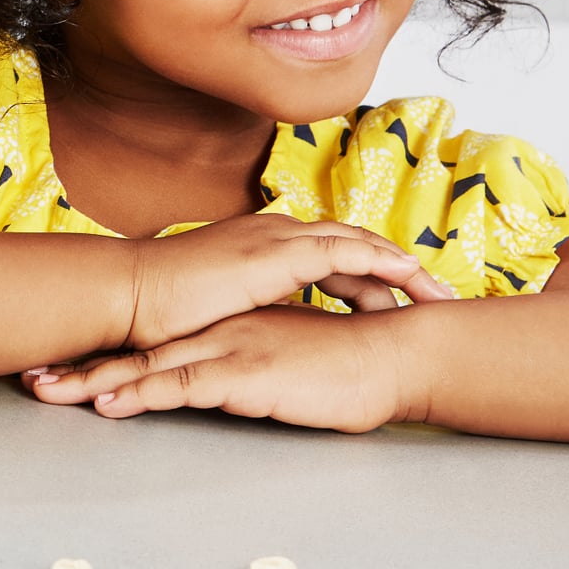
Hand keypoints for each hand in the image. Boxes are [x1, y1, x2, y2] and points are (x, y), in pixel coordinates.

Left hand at [26, 304, 420, 433]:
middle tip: (35, 383)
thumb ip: (252, 364)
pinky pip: (183, 386)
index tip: (62, 371)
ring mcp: (227, 350)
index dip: (106, 358)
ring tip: (51, 395)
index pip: (155, 345)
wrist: (387, 355)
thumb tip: (227, 382)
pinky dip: (142, 394)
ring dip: (95, 383)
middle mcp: (217, 335)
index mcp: (224, 330)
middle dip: (81, 369)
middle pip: (137, 353)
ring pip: (148, 368)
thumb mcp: (286, 358)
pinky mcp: (245, 372)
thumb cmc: (343, 363)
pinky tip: (112, 406)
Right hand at [119, 212, 455, 349]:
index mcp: (260, 245)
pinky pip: (346, 251)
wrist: (131, 295)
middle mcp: (273, 232)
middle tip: (436, 292)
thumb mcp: (217, 311)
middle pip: (352, 242)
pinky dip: (381, 261)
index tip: (400, 301)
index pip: (328, 253)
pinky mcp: (277, 254)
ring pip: (358, 242)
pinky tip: (409, 276)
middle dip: (397, 265)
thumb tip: (269, 336)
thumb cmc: (160, 312)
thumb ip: (247, 314)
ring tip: (437, 291)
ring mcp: (276, 238)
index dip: (366, 275)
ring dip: (401, 264)